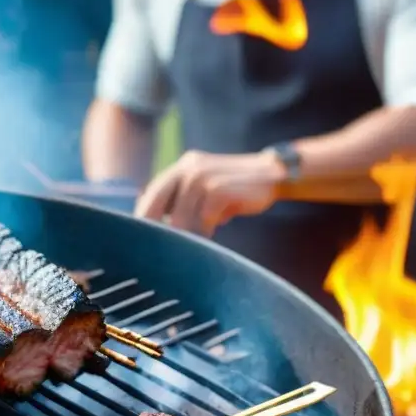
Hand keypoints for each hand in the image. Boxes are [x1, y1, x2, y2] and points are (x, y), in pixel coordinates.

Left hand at [135, 150, 286, 235]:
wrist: (273, 174)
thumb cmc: (234, 190)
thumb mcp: (203, 191)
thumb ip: (181, 202)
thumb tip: (155, 230)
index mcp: (181, 168)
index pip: (151, 195)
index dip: (144, 219)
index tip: (141, 240)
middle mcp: (188, 168)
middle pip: (156, 203)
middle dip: (157, 228)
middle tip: (160, 248)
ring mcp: (203, 176)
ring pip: (180, 216)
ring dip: (187, 233)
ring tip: (196, 241)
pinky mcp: (219, 187)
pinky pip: (203, 218)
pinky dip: (206, 230)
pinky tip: (213, 232)